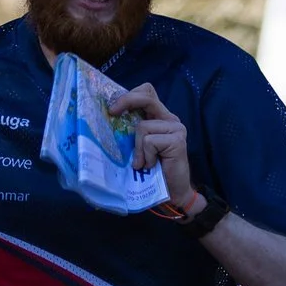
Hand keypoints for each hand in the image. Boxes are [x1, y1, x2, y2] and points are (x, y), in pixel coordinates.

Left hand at [105, 83, 194, 206]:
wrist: (171, 193)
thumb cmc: (151, 172)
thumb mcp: (137, 146)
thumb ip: (131, 130)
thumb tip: (108, 117)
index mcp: (160, 117)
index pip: (147, 92)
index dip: (129, 94)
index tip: (113, 108)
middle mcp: (170, 119)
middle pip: (147, 97)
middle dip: (126, 101)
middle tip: (113, 112)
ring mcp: (176, 128)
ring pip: (143, 126)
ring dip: (137, 148)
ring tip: (143, 163)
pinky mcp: (177, 140)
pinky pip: (149, 141)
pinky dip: (145, 156)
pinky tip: (151, 165)